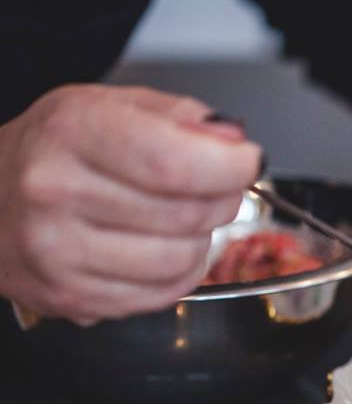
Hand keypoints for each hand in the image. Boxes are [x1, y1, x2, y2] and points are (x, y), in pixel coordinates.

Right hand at [0, 84, 261, 323]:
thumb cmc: (52, 150)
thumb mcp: (110, 106)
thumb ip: (181, 119)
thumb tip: (232, 141)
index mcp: (72, 133)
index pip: (175, 163)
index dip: (230, 167)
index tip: (246, 161)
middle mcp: (57, 193)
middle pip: (188, 214)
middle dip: (223, 199)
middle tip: (217, 186)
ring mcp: (60, 253)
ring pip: (182, 261)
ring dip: (203, 240)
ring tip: (182, 218)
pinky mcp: (72, 297)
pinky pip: (163, 295)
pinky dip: (180, 274)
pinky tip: (161, 248)